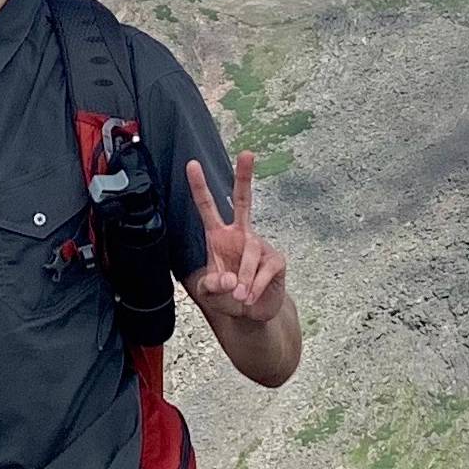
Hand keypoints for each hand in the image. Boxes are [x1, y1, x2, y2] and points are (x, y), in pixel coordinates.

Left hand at [185, 152, 288, 322]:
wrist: (251, 315)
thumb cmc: (227, 297)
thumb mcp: (210, 294)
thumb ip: (212, 287)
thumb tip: (230, 279)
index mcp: (218, 237)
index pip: (208, 208)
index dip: (200, 187)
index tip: (192, 164)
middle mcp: (240, 235)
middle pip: (243, 201)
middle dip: (244, 177)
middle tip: (247, 153)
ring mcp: (259, 246)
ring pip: (250, 255)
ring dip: (243, 278)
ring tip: (239, 296)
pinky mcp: (275, 261)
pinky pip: (264, 271)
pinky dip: (255, 287)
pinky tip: (250, 298)